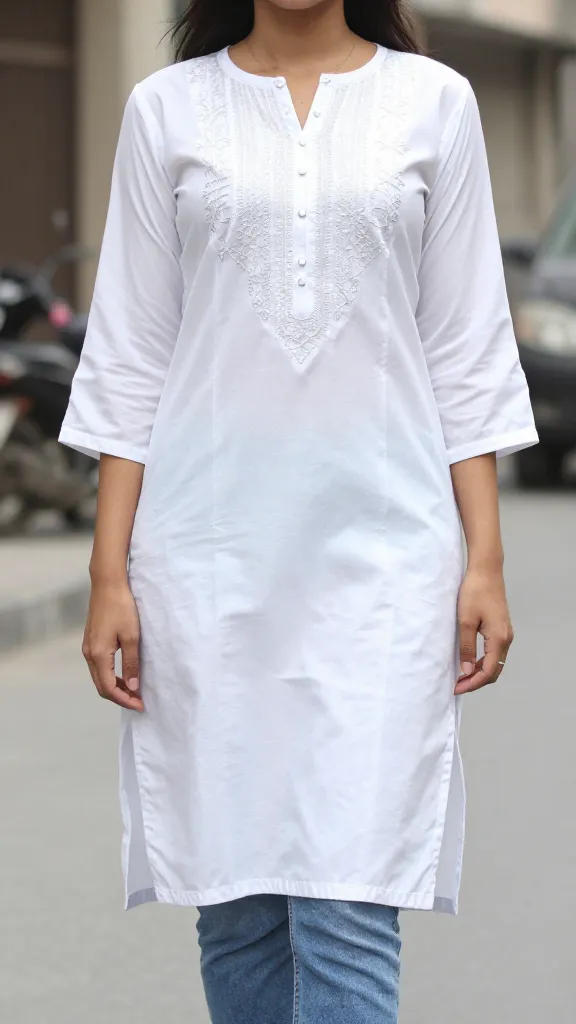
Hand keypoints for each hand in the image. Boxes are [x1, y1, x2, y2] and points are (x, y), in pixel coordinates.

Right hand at [82, 579, 143, 711]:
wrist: (107, 584)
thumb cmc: (122, 607)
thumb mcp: (132, 637)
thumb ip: (131, 663)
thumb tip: (133, 687)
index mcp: (98, 655)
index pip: (109, 688)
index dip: (124, 700)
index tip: (140, 705)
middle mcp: (89, 654)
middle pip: (101, 686)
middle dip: (120, 697)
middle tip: (138, 702)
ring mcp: (88, 647)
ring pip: (99, 677)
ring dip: (115, 687)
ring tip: (134, 691)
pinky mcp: (91, 641)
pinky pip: (98, 667)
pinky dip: (110, 676)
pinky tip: (124, 675)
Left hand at [455, 567, 513, 694]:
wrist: (486, 570)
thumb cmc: (474, 592)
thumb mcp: (465, 621)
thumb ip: (466, 647)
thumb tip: (466, 671)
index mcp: (499, 638)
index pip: (488, 671)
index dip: (472, 683)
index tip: (456, 688)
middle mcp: (506, 638)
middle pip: (494, 670)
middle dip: (476, 681)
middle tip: (457, 685)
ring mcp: (506, 633)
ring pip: (495, 662)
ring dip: (479, 672)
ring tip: (461, 676)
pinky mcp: (502, 628)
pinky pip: (494, 652)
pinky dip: (483, 661)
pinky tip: (469, 661)